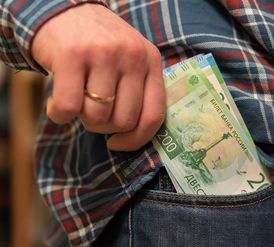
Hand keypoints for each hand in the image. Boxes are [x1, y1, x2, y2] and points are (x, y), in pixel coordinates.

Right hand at [32, 3, 164, 150]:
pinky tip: (56, 102)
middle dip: (104, 127)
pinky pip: (68, 107)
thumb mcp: (130, 60)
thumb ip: (139, 90)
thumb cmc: (99, 47)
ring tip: (76, 101)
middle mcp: (132, 55)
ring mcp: (103, 53)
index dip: (136, 139)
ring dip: (81, 119)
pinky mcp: (72, 54)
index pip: (154, 115)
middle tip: (92, 111)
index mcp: (151, 61)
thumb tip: (132, 136)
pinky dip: (58, 114)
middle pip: (124, 121)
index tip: (118, 144)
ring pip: (97, 117)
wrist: (64, 11)